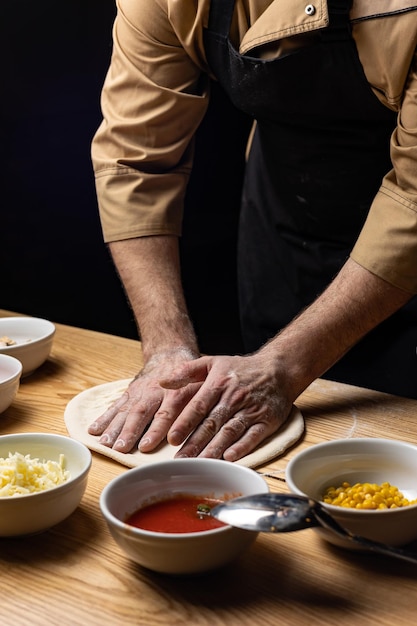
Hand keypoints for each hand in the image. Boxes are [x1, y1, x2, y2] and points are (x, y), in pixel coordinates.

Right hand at [87, 348, 200, 452]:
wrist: (170, 355)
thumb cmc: (189, 378)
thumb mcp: (200, 385)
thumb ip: (200, 402)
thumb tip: (207, 426)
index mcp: (174, 393)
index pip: (165, 413)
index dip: (155, 430)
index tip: (146, 446)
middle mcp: (154, 392)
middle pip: (140, 413)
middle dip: (129, 432)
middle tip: (120, 449)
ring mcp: (139, 393)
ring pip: (125, 410)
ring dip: (114, 428)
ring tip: (105, 444)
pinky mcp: (129, 393)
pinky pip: (115, 405)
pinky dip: (104, 418)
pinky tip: (93, 430)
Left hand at [160, 353, 293, 461]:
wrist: (278, 369)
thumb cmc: (240, 369)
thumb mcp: (212, 362)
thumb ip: (186, 371)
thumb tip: (162, 381)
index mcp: (219, 383)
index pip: (198, 405)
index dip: (185, 423)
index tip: (172, 438)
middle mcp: (234, 397)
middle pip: (212, 423)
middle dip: (195, 443)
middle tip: (180, 459)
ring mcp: (251, 410)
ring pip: (230, 432)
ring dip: (214, 449)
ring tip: (200, 463)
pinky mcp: (267, 421)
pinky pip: (253, 436)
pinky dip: (242, 447)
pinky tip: (229, 457)